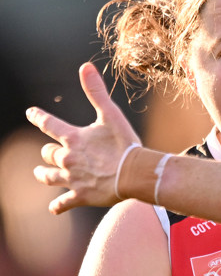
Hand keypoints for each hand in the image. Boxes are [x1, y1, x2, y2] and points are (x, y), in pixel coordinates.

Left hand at [27, 62, 140, 213]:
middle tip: (48, 152)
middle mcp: (68, 158)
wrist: (135, 174)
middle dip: (48, 152)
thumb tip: (85, 66)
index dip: (38, 117)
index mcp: (73, 138)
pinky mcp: (80, 196)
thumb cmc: (125, 144)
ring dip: (43, 174)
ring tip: (39, 174)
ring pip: (48, 177)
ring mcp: (72, 179)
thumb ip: (96, 92)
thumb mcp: (111, 114)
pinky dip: (58, 206)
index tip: (31, 113)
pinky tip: (54, 208)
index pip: (49, 124)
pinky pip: (63, 203)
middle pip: (48, 154)